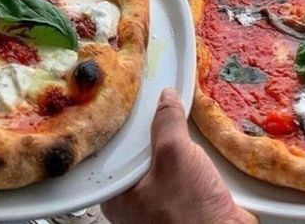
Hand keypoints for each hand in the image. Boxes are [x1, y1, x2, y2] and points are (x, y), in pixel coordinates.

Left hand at [102, 88, 256, 223]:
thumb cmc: (189, 208)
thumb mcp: (174, 154)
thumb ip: (167, 122)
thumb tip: (166, 96)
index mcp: (117, 194)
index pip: (113, 148)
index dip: (125, 121)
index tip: (134, 97)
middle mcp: (133, 199)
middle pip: (138, 150)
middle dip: (151, 128)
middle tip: (157, 98)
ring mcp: (158, 201)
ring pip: (161, 158)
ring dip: (172, 139)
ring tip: (174, 109)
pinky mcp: (182, 201)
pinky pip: (179, 168)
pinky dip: (186, 153)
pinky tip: (190, 136)